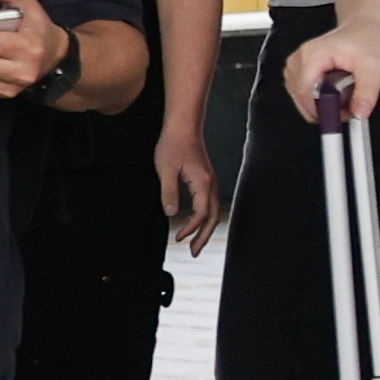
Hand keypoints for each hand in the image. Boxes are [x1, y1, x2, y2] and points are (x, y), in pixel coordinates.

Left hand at [156, 118, 225, 250]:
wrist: (183, 126)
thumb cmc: (174, 145)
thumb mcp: (166, 169)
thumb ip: (169, 193)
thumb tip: (171, 214)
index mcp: (203, 183)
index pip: (201, 214)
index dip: (191, 228)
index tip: (178, 238)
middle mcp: (211, 184)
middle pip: (213, 217)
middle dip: (204, 237)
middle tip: (194, 253)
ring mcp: (210, 182)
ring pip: (213, 211)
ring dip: (205, 229)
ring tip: (196, 243)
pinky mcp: (206, 179)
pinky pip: (209, 204)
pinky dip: (205, 218)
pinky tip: (196, 222)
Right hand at [282, 21, 379, 123]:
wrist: (367, 28)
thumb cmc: (368, 40)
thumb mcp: (375, 67)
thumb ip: (367, 92)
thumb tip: (360, 113)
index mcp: (313, 54)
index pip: (305, 92)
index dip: (321, 110)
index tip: (338, 118)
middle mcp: (300, 58)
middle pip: (301, 98)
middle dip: (325, 108)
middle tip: (348, 104)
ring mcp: (298, 66)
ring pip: (301, 99)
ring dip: (323, 105)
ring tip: (344, 94)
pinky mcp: (301, 72)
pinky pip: (304, 95)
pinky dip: (320, 100)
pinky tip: (335, 92)